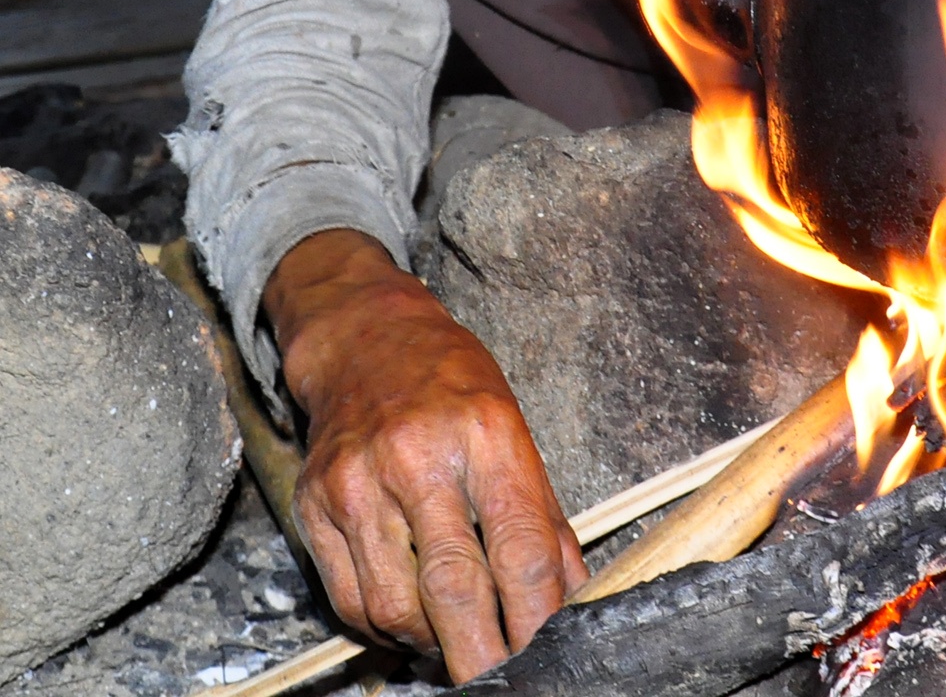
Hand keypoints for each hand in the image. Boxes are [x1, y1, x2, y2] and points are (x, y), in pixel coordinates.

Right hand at [265, 230, 587, 680]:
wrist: (367, 341)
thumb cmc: (454, 386)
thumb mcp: (516, 431)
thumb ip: (543, 517)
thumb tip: (570, 593)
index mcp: (487, 436)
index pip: (519, 547)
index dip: (536, 615)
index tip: (548, 652)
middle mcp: (419, 459)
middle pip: (453, 587)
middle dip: (481, 652)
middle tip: (499, 679)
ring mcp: (360, 484)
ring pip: (396, 605)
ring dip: (432, 645)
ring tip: (457, 647)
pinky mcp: (315, 506)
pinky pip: (351, 599)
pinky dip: (386, 629)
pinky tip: (412, 627)